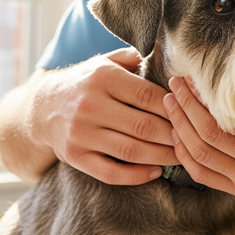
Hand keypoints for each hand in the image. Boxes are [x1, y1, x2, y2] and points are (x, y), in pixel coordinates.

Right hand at [31, 47, 178, 184]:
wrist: (42, 107)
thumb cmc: (87, 82)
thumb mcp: (106, 62)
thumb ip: (136, 59)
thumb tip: (171, 60)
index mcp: (102, 78)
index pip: (147, 95)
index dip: (173, 107)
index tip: (189, 113)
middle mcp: (90, 106)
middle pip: (143, 126)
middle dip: (173, 135)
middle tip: (192, 139)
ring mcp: (81, 134)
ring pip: (131, 151)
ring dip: (162, 156)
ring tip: (182, 156)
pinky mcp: (75, 157)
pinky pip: (111, 173)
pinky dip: (137, 175)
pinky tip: (156, 171)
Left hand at [163, 76, 234, 196]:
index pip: (229, 116)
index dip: (205, 97)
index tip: (193, 78)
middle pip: (210, 133)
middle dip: (186, 106)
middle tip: (175, 86)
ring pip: (201, 153)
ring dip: (180, 127)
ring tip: (170, 105)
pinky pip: (202, 174)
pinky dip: (184, 155)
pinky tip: (177, 135)